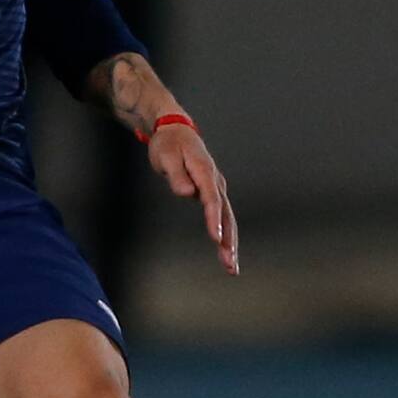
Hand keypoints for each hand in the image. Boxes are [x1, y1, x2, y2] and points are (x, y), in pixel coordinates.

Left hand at [148, 124, 238, 274]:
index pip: (211, 199)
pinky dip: (225, 235)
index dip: (214, 219)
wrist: (174, 130)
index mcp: (204, 171)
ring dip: (230, 243)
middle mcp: (215, 180)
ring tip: (231, 267)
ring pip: (227, 218)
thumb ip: (176, 175)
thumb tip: (187, 192)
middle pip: (225, 214)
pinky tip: (226, 252)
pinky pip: (222, 216)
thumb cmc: (167, 144)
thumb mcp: (165, 156)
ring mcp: (216, 187)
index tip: (216, 239)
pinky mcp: (212, 193)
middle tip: (230, 264)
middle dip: (229, 240)